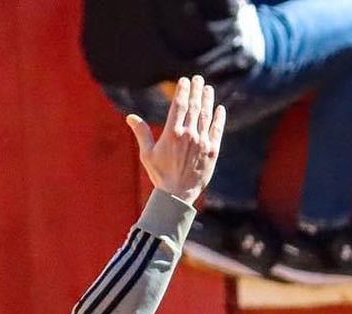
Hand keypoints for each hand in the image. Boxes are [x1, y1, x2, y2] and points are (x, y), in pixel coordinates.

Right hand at [127, 75, 225, 205]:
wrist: (177, 195)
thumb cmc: (160, 175)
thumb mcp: (147, 154)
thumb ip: (141, 133)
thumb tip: (130, 117)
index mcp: (172, 133)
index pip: (179, 104)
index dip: (183, 90)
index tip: (185, 81)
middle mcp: (189, 134)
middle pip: (194, 106)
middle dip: (197, 90)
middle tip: (199, 79)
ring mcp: (202, 142)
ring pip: (206, 115)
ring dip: (208, 100)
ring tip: (208, 89)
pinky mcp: (212, 152)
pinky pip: (217, 131)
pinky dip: (219, 118)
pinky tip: (220, 109)